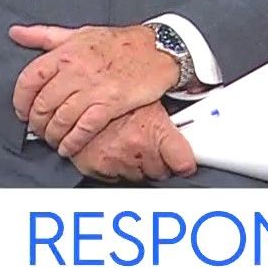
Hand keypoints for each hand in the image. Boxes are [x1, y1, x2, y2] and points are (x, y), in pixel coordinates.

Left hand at [9, 24, 179, 153]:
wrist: (156, 50)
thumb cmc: (118, 43)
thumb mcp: (79, 33)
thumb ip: (44, 35)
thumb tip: (16, 33)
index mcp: (65, 53)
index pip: (29, 80)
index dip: (20, 100)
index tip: (22, 110)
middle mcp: (76, 70)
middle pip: (42, 104)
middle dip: (36, 123)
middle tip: (37, 129)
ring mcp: (94, 88)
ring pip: (60, 119)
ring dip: (52, 135)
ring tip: (52, 139)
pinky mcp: (111, 104)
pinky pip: (84, 128)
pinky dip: (72, 142)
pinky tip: (68, 146)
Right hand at [70, 102, 196, 182]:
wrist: (79, 92)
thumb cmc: (114, 90)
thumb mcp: (148, 96)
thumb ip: (168, 117)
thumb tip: (188, 120)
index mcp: (155, 128)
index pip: (183, 163)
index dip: (186, 163)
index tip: (187, 163)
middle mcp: (137, 147)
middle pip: (161, 172)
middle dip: (158, 160)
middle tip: (151, 143)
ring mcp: (116, 159)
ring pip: (138, 177)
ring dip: (136, 164)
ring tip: (128, 142)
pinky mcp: (95, 166)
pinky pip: (113, 178)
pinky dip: (113, 167)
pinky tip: (112, 149)